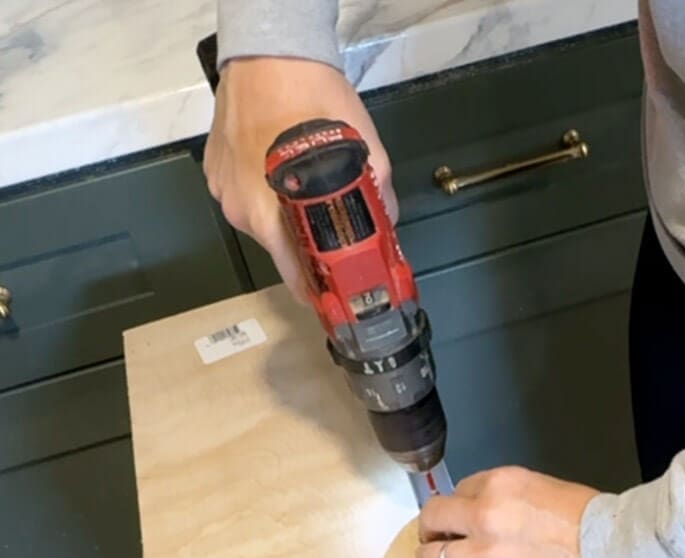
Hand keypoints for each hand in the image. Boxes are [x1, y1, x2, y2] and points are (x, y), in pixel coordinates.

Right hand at [205, 57, 396, 303]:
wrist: (268, 51)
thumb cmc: (311, 97)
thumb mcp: (363, 148)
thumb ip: (376, 193)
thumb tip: (387, 220)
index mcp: (268, 217)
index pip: (294, 277)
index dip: (318, 289)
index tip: (336, 296)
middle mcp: (240, 211)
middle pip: (279, 247)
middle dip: (305, 244)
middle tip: (329, 229)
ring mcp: (222, 189)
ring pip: (261, 219)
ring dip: (283, 212)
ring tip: (303, 187)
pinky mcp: (214, 168)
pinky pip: (244, 192)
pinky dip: (263, 188)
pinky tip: (279, 167)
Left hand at [416, 466, 609, 557]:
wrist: (614, 557)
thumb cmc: (591, 524)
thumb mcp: (544, 488)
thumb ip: (506, 498)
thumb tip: (483, 512)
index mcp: (501, 484)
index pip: (459, 490)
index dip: (458, 505)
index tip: (458, 516)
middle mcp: (486, 516)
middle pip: (435, 518)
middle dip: (430, 528)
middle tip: (432, 536)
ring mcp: (486, 555)